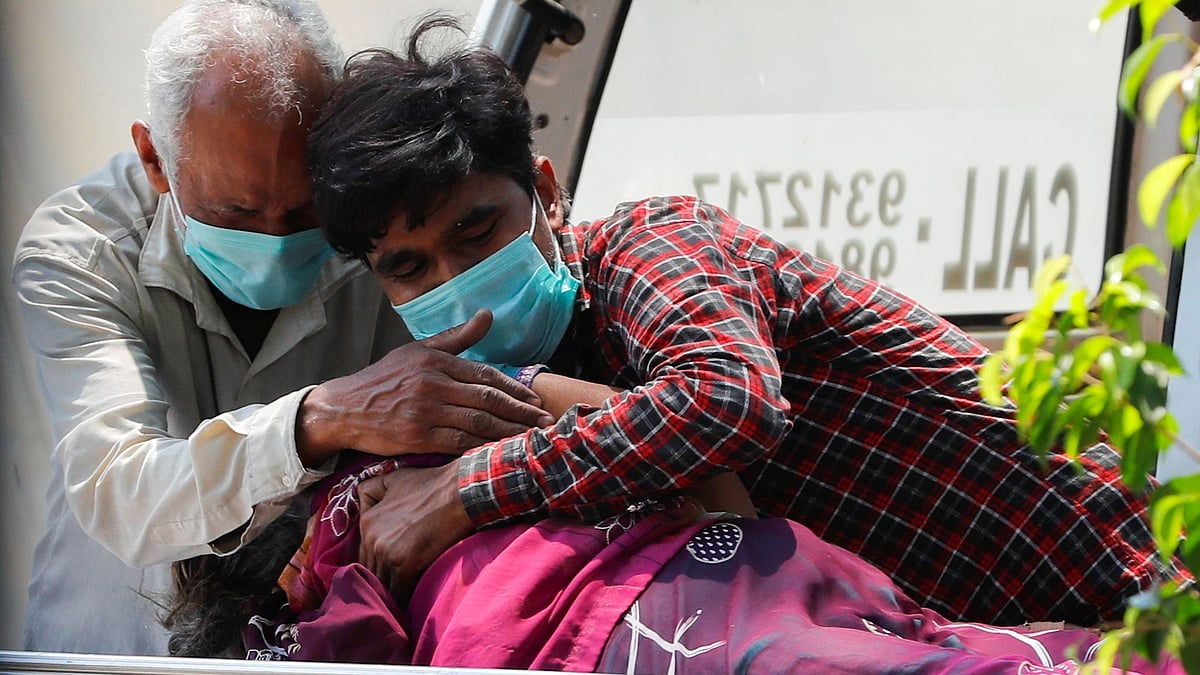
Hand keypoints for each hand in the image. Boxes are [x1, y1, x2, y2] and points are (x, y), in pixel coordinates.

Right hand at [297, 310, 553, 465]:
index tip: (535, 401)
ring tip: (532, 438)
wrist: (344, 409)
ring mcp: (425, 411)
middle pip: (488, 400)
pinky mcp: (417, 437)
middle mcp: (432, 383)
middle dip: (521, 412)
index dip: (515, 389)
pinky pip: (459, 443)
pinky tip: (500, 452)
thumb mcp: (417, 350)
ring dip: (509, 432)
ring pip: (478, 423)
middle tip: (544, 422)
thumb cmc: (384, 378)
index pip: (486, 375)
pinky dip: (483, 448)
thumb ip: (456, 337)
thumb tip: (488, 315)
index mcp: (435, 360)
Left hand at [357, 462, 473, 599]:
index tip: (389, 573)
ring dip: (390, 594)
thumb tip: (361, 507)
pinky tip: (410, 606)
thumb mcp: (393, 479)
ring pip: (381, 584)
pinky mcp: (404, 565)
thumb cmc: (432, 484)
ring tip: (400, 604)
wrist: (459, 493)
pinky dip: (403, 600)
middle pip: (370, 572)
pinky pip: (397, 592)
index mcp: (367, 522)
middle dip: (382, 580)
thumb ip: (370, 490)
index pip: (363, 556)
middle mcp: (371, 539)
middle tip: (394, 590)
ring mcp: (386, 553)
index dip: (377, 566)